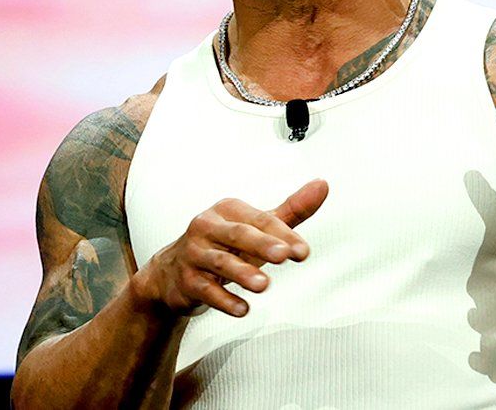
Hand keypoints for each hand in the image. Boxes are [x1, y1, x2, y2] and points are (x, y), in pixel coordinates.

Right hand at [131, 179, 328, 317]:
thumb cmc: (225, 245)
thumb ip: (291, 210)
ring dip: (242, 274)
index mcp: (228, 210)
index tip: (304, 253)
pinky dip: (224, 300)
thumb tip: (323, 185)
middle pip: (238, 235)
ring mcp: (193, 254)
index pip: (260, 220)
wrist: (172, 273)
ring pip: (220, 262)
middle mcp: (207, 226)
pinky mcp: (185, 280)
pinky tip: (243, 310)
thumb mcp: (258, 227)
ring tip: (264, 285)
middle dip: (262, 245)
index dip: (283, 234)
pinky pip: (205, 290)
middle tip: (284, 256)